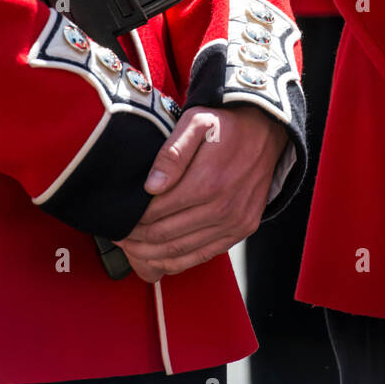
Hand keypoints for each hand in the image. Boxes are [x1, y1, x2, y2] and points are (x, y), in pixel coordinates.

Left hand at [115, 105, 288, 280]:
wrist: (267, 129)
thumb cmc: (227, 124)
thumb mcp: (197, 122)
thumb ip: (172, 152)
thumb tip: (151, 186)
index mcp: (208, 182)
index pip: (157, 212)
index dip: (132, 220)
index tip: (118, 219)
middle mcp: (223, 207)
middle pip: (165, 235)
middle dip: (136, 239)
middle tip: (119, 235)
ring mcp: (235, 222)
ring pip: (181, 252)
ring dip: (151, 254)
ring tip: (132, 248)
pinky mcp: (242, 229)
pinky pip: (203, 256)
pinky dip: (177, 262)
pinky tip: (159, 257)